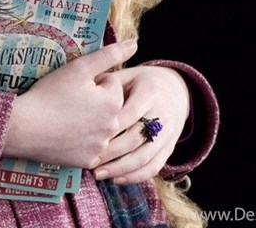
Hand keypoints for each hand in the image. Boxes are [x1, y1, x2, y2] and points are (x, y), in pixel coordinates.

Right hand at [2, 39, 136, 169]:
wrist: (24, 127)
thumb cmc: (50, 94)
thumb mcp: (79, 68)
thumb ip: (109, 54)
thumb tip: (134, 43)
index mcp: (113, 102)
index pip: (111, 84)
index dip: (92, 82)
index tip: (74, 86)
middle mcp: (112, 127)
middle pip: (108, 107)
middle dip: (94, 102)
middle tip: (68, 101)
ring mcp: (100, 147)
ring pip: (99, 127)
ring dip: (89, 121)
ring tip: (64, 117)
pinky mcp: (87, 161)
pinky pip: (90, 147)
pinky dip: (80, 141)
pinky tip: (64, 134)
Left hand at [91, 65, 190, 183]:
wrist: (175, 90)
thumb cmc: (140, 82)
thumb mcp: (126, 76)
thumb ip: (106, 84)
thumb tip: (80, 91)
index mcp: (150, 92)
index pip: (128, 113)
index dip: (108, 127)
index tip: (86, 135)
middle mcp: (162, 114)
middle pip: (135, 138)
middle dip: (110, 152)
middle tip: (88, 159)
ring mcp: (168, 134)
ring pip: (144, 157)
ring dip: (120, 168)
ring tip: (97, 173)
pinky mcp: (169, 149)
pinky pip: (154, 167)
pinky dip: (134, 176)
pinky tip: (115, 179)